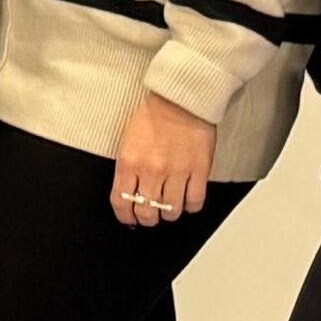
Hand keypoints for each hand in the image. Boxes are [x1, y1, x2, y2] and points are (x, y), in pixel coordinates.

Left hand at [112, 94, 218, 229]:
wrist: (180, 101)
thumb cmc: (153, 116)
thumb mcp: (127, 142)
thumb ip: (127, 168)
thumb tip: (128, 192)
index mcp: (129, 163)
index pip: (121, 202)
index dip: (125, 216)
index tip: (129, 219)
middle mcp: (151, 171)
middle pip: (147, 212)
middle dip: (147, 219)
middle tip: (150, 217)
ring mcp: (176, 172)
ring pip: (172, 211)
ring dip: (169, 214)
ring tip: (170, 208)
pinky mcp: (198, 171)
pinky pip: (195, 201)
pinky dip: (191, 207)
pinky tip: (188, 202)